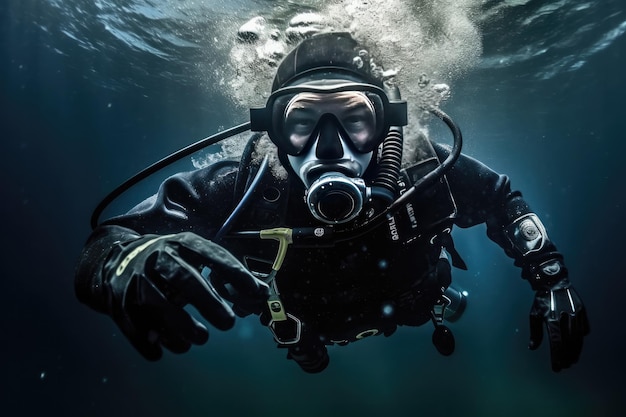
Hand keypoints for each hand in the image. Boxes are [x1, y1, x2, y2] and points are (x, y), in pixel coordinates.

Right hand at [103, 232, 268, 359]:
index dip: (235, 272)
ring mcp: (136, 279)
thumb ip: (226, 275)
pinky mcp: (120, 302)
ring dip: (182, 325)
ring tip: (202, 338)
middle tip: (229, 323)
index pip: (212, 254)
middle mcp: (158, 258)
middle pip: (184, 279)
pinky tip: (171, 349)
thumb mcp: (196, 257)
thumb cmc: (171, 262)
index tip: (256, 291)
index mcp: (182, 243)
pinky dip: (153, 341)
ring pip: (159, 303)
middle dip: (208, 302)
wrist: (118, 259)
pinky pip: (137, 326)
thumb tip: (261, 294)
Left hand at [528, 283, 589, 371]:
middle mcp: (565, 318)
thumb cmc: (541, 300)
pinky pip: (583, 329)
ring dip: (575, 351)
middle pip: (569, 344)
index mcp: (551, 319)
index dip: (557, 357)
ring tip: (571, 360)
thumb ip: (535, 333)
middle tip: (564, 365)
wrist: (554, 282)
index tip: (557, 368)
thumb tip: (532, 348)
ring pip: (577, 339)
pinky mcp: (582, 312)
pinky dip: (580, 340)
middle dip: (567, 357)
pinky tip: (577, 347)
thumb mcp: (534, 315)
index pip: (556, 343)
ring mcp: (575, 315)